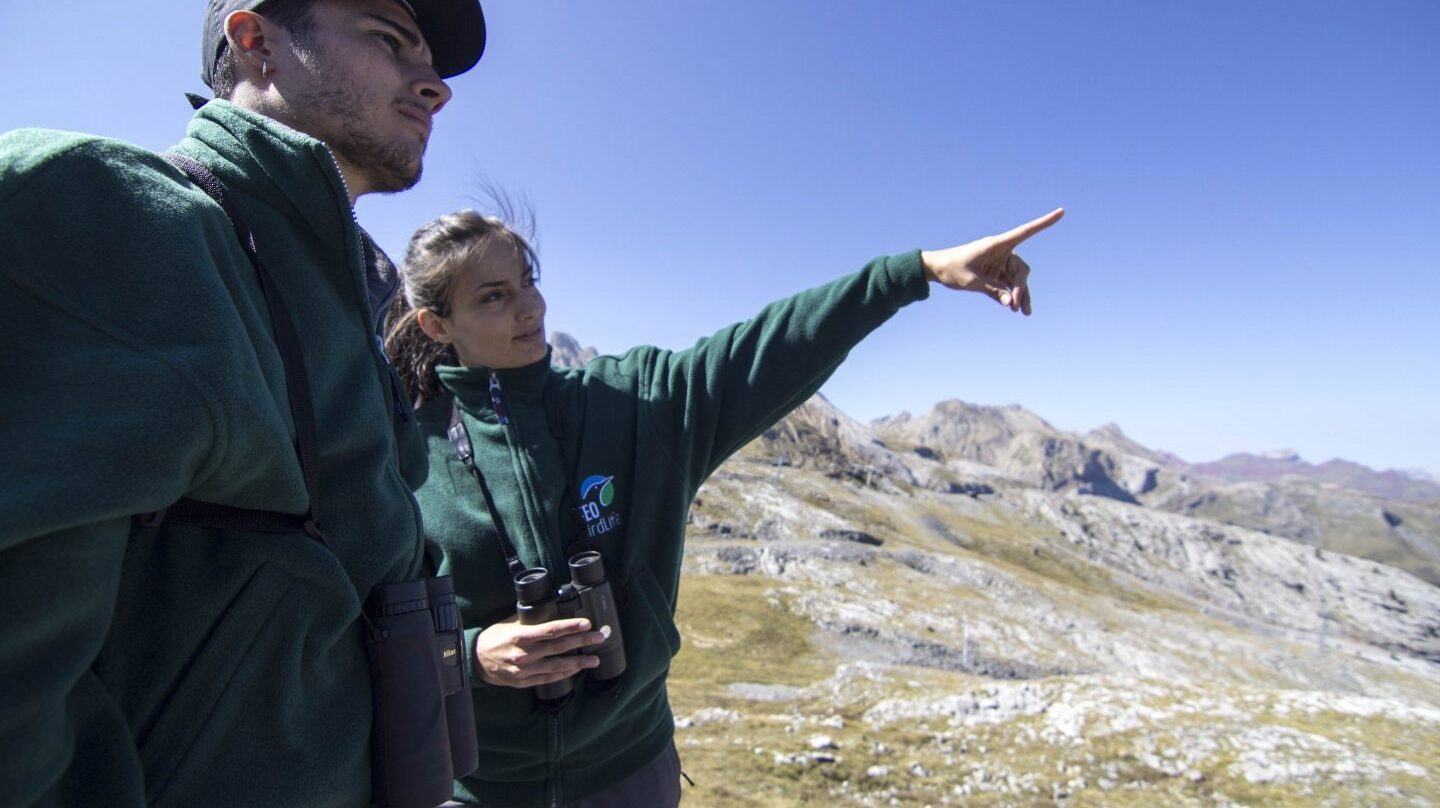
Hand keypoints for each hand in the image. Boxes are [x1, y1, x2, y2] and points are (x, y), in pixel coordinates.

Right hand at [474, 616, 606, 687]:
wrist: (476, 660)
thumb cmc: (494, 637)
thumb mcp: (510, 624)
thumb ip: (531, 620)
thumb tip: (553, 610)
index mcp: (521, 637)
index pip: (551, 631)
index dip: (570, 627)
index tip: (587, 624)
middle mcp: (525, 655)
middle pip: (559, 648)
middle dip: (582, 642)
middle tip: (600, 637)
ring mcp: (526, 670)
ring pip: (557, 666)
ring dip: (579, 662)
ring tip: (595, 660)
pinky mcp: (525, 682)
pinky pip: (549, 678)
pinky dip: (564, 673)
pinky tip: (577, 669)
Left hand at [920, 208, 1064, 315]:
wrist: (936, 268)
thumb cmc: (951, 269)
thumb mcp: (971, 282)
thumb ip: (992, 291)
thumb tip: (1011, 304)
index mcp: (997, 245)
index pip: (1025, 232)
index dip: (1044, 223)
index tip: (1062, 212)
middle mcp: (1002, 251)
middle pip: (1021, 270)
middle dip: (1021, 288)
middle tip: (1017, 307)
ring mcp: (1000, 262)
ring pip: (1017, 280)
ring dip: (1021, 295)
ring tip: (1024, 312)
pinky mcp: (996, 272)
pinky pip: (1009, 284)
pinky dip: (1012, 295)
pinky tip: (1015, 308)